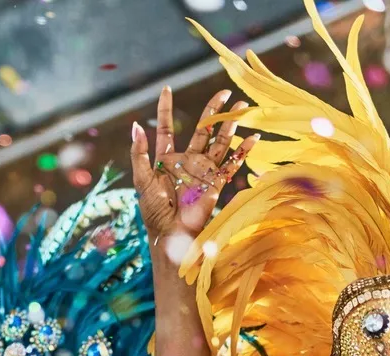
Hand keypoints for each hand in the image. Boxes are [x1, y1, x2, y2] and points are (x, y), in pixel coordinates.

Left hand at [130, 87, 257, 241]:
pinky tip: (254, 137)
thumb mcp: (142, 180)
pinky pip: (232, 163)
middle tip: (225, 93)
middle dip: (213, 111)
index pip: (166, 128)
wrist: (171, 233)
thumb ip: (139, 154)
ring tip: (242, 107)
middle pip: (203, 130)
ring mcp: (204, 171)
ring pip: (220, 142)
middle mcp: (187, 161)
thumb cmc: (154, 210)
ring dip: (231, 125)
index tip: (166, 89)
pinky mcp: (216, 182)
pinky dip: (244, 151)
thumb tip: (135, 126)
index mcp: (167, 159)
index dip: (165, 109)